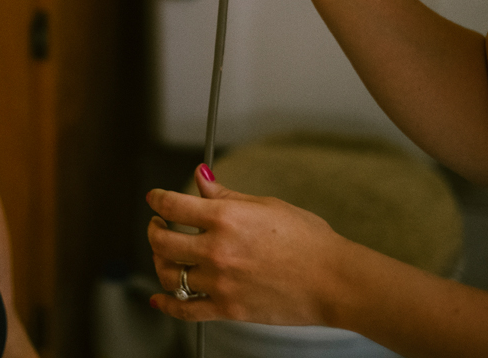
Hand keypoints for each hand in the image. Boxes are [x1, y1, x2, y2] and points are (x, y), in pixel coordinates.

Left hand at [146, 164, 345, 325]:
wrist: (333, 280)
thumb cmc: (308, 240)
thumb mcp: (266, 206)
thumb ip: (226, 195)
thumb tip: (202, 178)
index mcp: (225, 218)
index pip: (172, 205)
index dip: (157, 199)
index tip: (154, 198)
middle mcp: (217, 250)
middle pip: (163, 241)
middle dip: (154, 229)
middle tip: (157, 225)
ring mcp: (220, 282)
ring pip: (169, 274)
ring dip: (160, 261)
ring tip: (165, 254)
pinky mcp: (228, 309)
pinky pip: (185, 309)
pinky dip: (166, 304)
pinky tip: (159, 298)